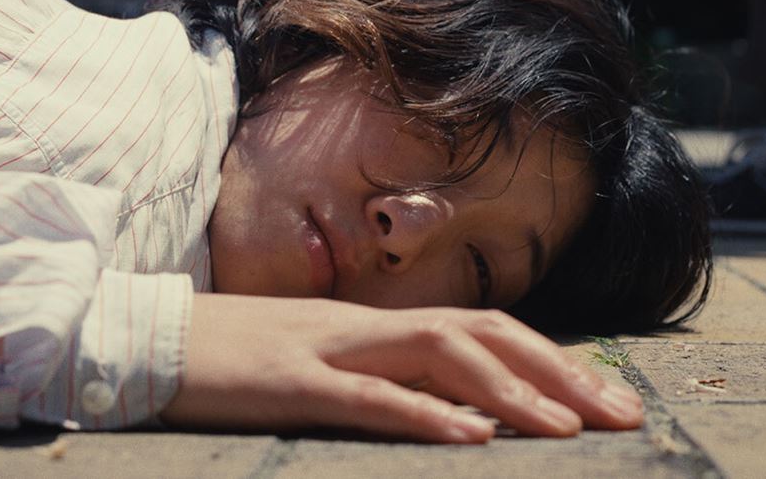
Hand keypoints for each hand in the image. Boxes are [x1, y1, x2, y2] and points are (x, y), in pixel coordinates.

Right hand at [159, 294, 643, 442]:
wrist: (143, 339)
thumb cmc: (232, 362)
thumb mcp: (316, 367)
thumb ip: (381, 380)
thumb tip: (456, 412)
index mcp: (373, 325)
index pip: (481, 328)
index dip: (550, 360)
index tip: (607, 398)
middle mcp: (363, 327)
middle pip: (480, 331)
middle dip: (558, 372)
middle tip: (623, 416)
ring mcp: (327, 349)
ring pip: (437, 354)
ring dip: (510, 392)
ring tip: (568, 431)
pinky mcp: (288, 382)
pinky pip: (365, 397)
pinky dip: (423, 415)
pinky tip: (472, 440)